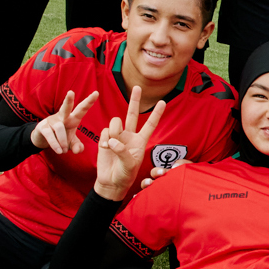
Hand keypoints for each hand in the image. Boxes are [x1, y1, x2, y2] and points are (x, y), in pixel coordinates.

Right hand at [31, 89, 98, 156]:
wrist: (42, 140)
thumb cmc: (60, 138)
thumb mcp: (71, 143)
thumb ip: (77, 146)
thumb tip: (79, 150)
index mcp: (72, 118)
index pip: (81, 109)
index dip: (88, 102)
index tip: (96, 93)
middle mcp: (62, 116)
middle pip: (66, 107)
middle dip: (69, 100)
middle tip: (71, 92)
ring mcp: (51, 120)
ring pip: (59, 127)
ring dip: (63, 141)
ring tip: (64, 151)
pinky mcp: (42, 127)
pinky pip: (50, 134)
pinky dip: (55, 144)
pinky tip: (59, 150)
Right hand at [93, 84, 167, 200]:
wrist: (111, 182)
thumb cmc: (125, 175)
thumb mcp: (129, 165)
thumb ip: (122, 151)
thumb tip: (112, 140)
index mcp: (140, 141)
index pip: (150, 124)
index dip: (156, 113)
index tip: (163, 101)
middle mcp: (130, 136)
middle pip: (132, 114)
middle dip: (134, 100)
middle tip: (137, 87)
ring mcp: (117, 136)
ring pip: (115, 121)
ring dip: (113, 130)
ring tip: (111, 145)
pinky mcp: (105, 138)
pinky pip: (105, 131)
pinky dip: (104, 139)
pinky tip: (105, 148)